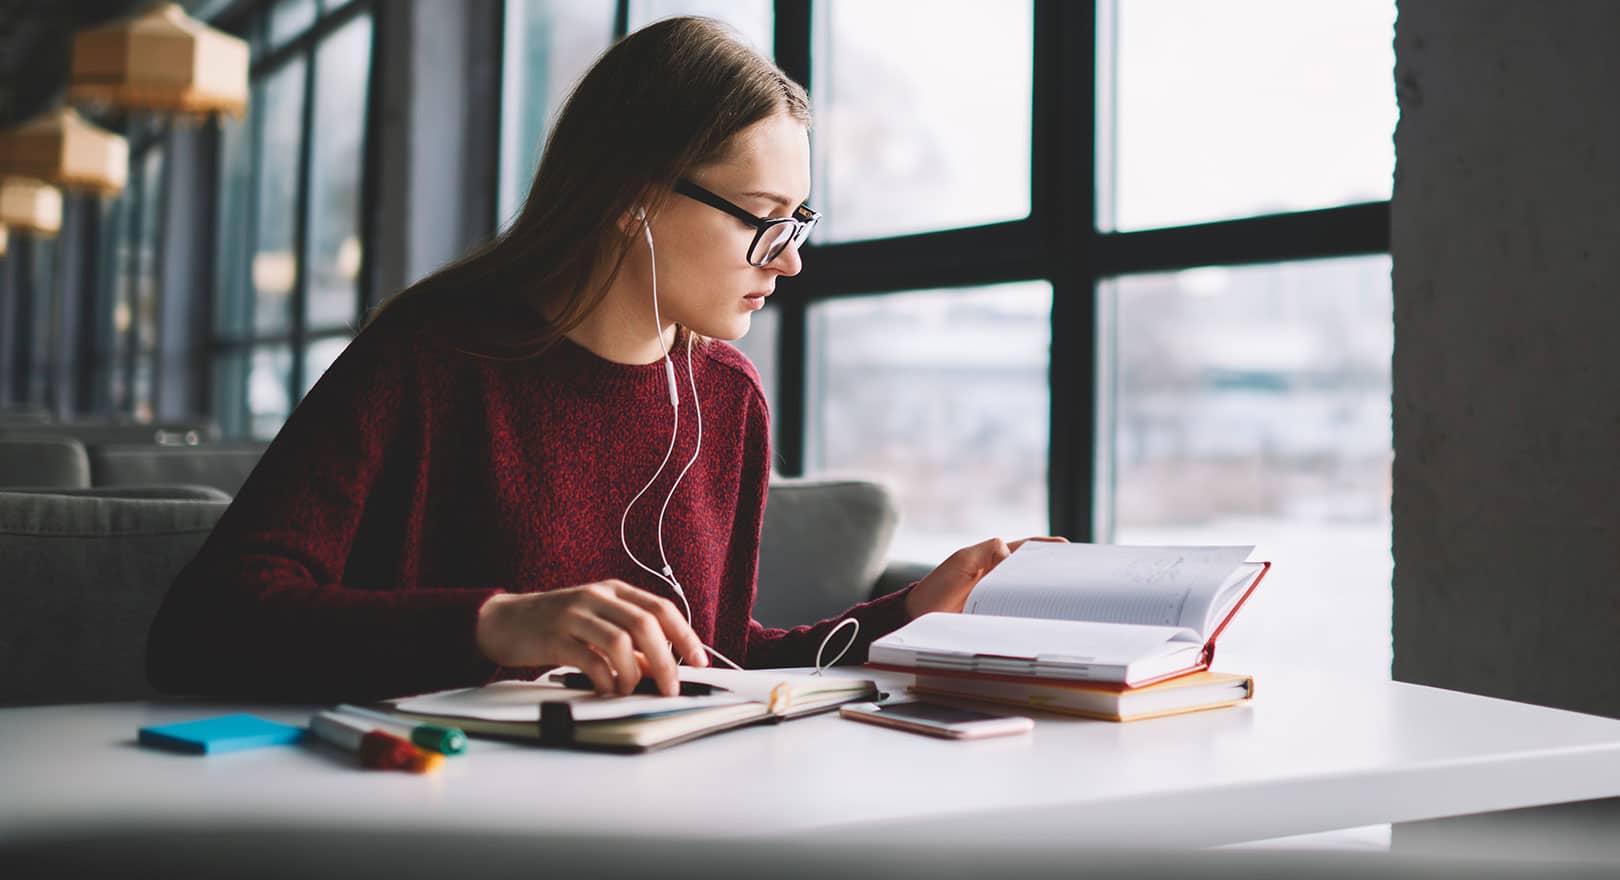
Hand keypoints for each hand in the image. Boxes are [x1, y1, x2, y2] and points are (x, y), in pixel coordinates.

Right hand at [475, 580, 707, 696]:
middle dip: (666, 661)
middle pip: (646, 624)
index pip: (661, 609)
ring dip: (633, 673)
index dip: (685, 636)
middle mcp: (597, 597)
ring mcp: (575, 615)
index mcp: (614, 590)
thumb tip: (661, 670)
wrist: (504, 621)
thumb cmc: (556, 625)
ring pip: (621, 642)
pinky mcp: (555, 637)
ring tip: (629, 690)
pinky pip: (591, 659)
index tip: (700, 662)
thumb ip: (630, 644)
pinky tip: (605, 689)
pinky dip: (605, 679)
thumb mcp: (597, 625)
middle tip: (670, 688)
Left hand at [904, 536, 1068, 617]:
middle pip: (1035, 575)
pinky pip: (1020, 617)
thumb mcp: (962, 561)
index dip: (1049, 549)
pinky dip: (1032, 618)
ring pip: (1031, 597)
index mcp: (997, 560)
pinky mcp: (999, 620)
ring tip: (1067, 601)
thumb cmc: (938, 587)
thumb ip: (988, 551)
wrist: (919, 618)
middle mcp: (1003, 580)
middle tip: (1077, 578)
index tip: (1070, 550)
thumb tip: (1011, 556)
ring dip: (1046, 599)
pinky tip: (1045, 621)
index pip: (1029, 550)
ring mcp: (1002, 601)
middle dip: (1056, 575)